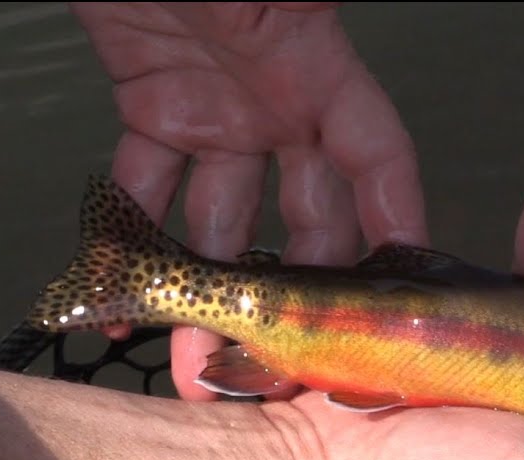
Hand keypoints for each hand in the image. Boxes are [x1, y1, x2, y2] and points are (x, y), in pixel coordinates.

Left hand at [70, 2, 423, 399]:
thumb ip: (307, 11)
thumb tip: (349, 70)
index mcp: (315, 70)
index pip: (380, 159)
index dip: (397, 224)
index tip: (401, 296)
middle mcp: (278, 105)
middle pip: (309, 215)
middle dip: (299, 290)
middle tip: (284, 361)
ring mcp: (217, 112)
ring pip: (227, 220)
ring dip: (213, 289)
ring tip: (196, 357)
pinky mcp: (155, 110)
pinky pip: (148, 190)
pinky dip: (134, 241)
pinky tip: (122, 299)